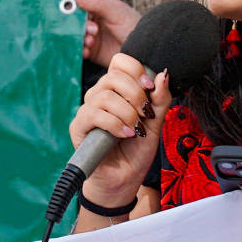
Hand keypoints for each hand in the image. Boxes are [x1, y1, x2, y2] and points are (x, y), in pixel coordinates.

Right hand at [66, 51, 171, 208]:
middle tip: (145, 113)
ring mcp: (88, 110)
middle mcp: (100, 95)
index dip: (135, 69)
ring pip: (104, 95)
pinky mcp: (78, 127)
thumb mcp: (155, 123)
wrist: (125, 179)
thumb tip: (163, 74)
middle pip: (113, 76)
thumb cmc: (137, 150)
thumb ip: (160, 99)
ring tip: (135, 129)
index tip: (149, 87)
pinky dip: (114, 123)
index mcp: (117, 89)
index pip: (119, 62)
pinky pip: (92, 114)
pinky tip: (126, 134)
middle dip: (135, 94)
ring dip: (126, 112)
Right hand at [68, 0, 138, 65]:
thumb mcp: (118, 13)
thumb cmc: (136, 28)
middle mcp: (92, 16)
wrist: (144, 53)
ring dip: (78, 36)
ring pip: (73, 31)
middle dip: (75, 21)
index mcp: (98, 2)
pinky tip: (88, 50)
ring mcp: (90, 33)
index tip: (67, 4)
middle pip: (72, 14)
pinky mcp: (90, 49)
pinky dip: (80, 49)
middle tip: (88, 28)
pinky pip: (77, 48)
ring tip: (91, 40)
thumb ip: (98, 3)